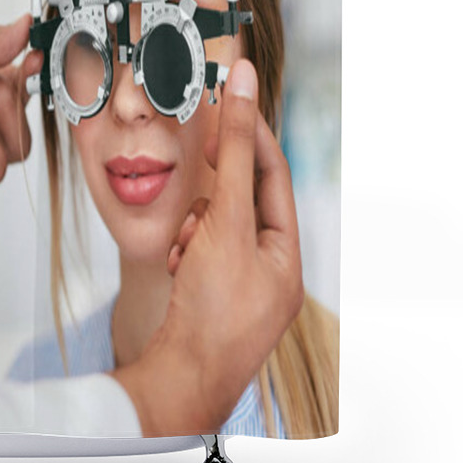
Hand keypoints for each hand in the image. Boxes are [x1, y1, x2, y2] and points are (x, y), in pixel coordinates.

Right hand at [109, 59, 303, 435]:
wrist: (179, 376)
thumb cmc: (212, 307)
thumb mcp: (227, 220)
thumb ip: (234, 151)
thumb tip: (244, 86)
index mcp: (286, 254)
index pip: (274, 177)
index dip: (251, 137)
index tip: (227, 105)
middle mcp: (269, 270)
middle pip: (242, 204)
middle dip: (214, 193)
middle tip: (198, 173)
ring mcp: (239, 286)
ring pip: (214, 229)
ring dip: (194, 227)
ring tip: (184, 248)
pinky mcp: (211, 297)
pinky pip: (198, 254)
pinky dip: (184, 250)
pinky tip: (176, 267)